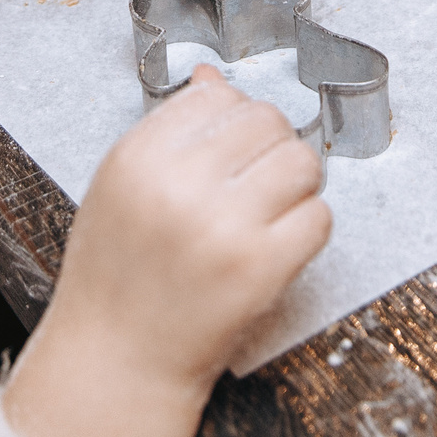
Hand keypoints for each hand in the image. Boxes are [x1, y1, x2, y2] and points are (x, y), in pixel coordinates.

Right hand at [6, 66, 330, 436]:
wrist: (118, 358)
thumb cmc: (118, 274)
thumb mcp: (120, 186)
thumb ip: (168, 130)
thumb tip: (213, 78)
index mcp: (138, 157)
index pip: (217, 95)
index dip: (233, 117)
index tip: (230, 142)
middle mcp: (179, 185)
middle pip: (266, 120)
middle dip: (270, 146)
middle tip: (255, 179)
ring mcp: (223, 227)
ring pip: (301, 161)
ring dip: (297, 182)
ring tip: (269, 209)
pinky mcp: (261, 269)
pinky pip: (319, 217)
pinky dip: (308, 226)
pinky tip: (277, 242)